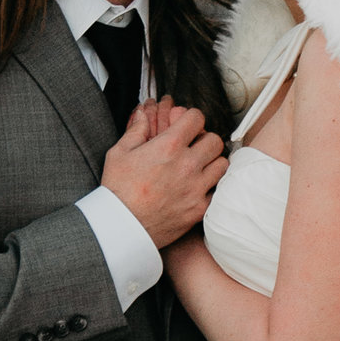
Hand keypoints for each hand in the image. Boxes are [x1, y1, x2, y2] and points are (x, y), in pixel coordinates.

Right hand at [102, 102, 225, 248]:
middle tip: (194, 147)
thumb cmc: (117, 190)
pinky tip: (198, 188)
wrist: (122, 227)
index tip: (187, 126)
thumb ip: (136, 130)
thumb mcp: (119, 153)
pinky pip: (218, 191)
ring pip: (222, 164)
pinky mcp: (199, 208)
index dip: (191, 119)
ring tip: (199, 167)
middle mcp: (187, 164)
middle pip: (214, 140)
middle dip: (205, 140)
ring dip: (212, 162)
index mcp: (168, 146)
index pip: (197, 118)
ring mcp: (196, 187)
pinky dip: (211, 187)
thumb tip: (142, 113)